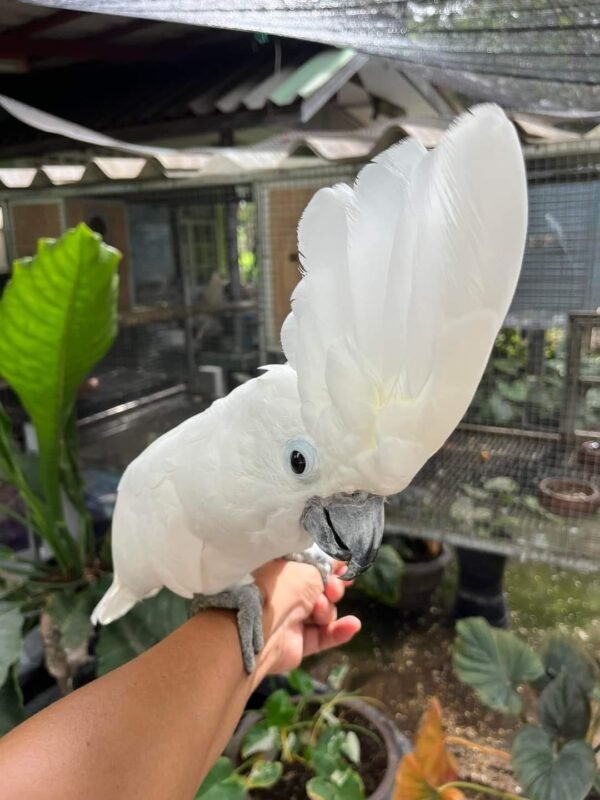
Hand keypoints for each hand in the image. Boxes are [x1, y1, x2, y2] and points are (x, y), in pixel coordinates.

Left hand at [253, 559, 360, 677]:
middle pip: (320, 590)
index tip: (344, 568)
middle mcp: (285, 594)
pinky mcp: (298, 643)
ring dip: (327, 610)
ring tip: (318, 609)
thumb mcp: (311, 567)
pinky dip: (338, 631)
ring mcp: (290, 619)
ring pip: (324, 613)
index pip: (310, 567)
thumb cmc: (284, 588)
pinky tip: (353, 625)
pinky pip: (323, 636)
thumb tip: (341, 559)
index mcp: (281, 571)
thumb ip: (329, 564)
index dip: (329, 568)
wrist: (263, 629)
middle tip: (333, 590)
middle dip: (332, 589)